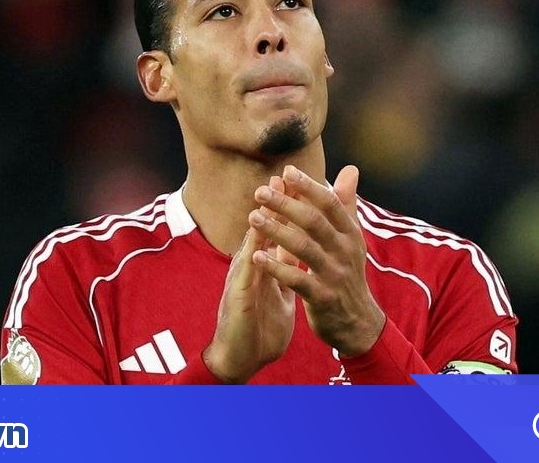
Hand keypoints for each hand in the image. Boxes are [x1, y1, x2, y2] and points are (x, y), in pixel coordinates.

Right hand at [203, 178, 296, 382]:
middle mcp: (250, 268)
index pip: (277, 232)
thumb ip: (288, 268)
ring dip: (259, 224)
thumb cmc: (260, 326)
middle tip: (284, 177)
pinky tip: (255, 247)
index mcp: (264, 266)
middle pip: (262, 231)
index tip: (301, 184)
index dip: (289, 210)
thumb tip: (300, 247)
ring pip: (250, 247)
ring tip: (267, 200)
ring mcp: (241, 281)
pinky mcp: (237, 300)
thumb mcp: (281, 291)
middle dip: (274, 206)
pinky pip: (244, 277)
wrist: (242, 360)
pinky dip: (251, 260)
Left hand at [249, 165, 385, 356]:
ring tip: (253, 217)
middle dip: (286, 204)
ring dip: (276, 230)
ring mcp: (334, 275)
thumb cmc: (347, 273)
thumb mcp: (352, 238)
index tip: (287, 171)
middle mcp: (345, 251)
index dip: (309, 186)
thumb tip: (350, 169)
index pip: (330, 203)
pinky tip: (256, 256)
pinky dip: (276, 267)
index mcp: (351, 234)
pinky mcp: (322, 297)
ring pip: (304, 247)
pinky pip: (297, 279)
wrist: (357, 321)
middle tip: (261, 192)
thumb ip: (346, 204)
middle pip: (314, 222)